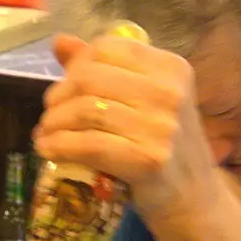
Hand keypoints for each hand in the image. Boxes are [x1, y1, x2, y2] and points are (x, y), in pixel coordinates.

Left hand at [34, 34, 219, 225]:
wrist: (194, 199)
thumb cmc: (166, 147)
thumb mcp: (145, 101)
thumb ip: (106, 69)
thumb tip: (60, 41)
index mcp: (172, 68)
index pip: (107, 48)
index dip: (76, 65)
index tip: (66, 87)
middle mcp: (170, 92)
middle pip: (90, 77)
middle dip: (58, 96)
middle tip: (49, 114)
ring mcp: (161, 127)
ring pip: (85, 110)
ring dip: (53, 123)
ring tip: (46, 133)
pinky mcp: (147, 160)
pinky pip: (88, 145)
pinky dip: (59, 146)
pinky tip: (48, 149)